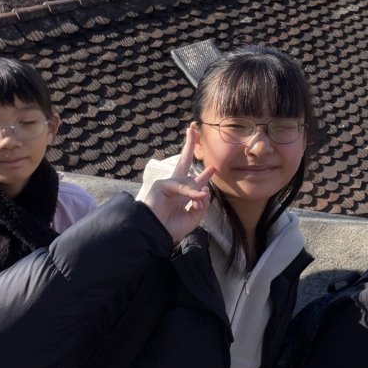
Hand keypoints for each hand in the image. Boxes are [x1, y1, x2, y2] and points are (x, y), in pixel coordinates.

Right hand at [142, 125, 213, 244]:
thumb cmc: (171, 228)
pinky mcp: (161, 185)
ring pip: (188, 181)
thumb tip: (205, 190)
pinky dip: (190, 193)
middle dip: (188, 146)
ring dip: (195, 193)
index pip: (193, 180)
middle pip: (182, 162)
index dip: (203, 174)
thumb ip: (201, 203)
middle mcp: (174, 186)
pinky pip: (181, 187)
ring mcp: (166, 184)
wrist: (155, 237)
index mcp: (181, 194)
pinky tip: (198, 197)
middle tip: (192, 130)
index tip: (212, 167)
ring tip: (197, 203)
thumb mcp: (193, 217)